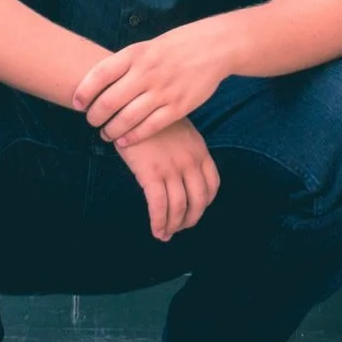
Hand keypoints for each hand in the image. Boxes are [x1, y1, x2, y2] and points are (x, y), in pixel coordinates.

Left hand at [72, 24, 230, 148]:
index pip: (100, 74)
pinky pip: (150, 127)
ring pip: (127, 118)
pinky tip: (124, 140)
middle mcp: (147, 72)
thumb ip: (124, 65)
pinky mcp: (178, 106)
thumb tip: (96, 84)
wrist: (212, 47)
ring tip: (105, 134)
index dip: (84, 91)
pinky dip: (133, 136)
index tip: (76, 103)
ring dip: (111, 130)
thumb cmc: (174, 48)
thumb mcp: (146, 47)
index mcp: (136, 54)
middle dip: (95, 116)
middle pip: (110, 101)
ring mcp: (163, 90)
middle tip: (91, 122)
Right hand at [115, 118, 219, 240]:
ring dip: (174, 225)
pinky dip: (159, 222)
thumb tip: (183, 171)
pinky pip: (159, 206)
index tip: (194, 211)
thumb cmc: (149, 119)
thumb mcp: (178, 130)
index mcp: (200, 151)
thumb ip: (186, 150)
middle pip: (198, 200)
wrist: (128, 106)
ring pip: (179, 207)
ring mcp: (172, 168)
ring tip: (165, 234)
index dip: (204, 203)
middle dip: (190, 219)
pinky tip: (156, 230)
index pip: (212, 185)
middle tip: (180, 228)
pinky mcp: (152, 173)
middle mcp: (190, 161)